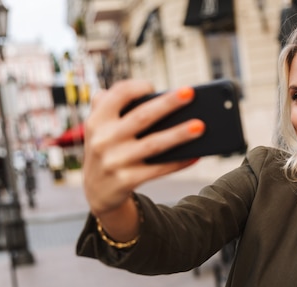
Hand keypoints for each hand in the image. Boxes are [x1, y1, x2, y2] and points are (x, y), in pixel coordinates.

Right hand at [83, 79, 204, 216]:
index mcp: (97, 120)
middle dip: (168, 104)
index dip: (137, 87)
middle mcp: (104, 139)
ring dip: (179, 134)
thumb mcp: (99, 128)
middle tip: (191, 93)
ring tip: (200, 126)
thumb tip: (150, 94)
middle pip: (142, 117)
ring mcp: (115, 161)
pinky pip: (158, 169)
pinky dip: (178, 162)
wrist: (95, 192)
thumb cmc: (107, 150)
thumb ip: (110, 106)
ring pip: (154, 144)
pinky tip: (195, 155)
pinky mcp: (127, 180)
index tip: (154, 86)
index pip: (118, 94)